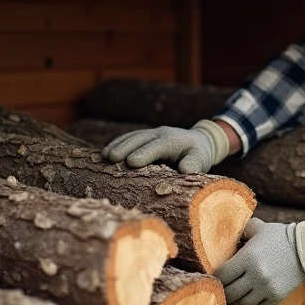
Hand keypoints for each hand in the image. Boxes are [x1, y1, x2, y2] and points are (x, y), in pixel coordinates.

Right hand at [102, 120, 228, 173]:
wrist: (199, 141)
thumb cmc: (198, 154)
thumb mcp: (201, 160)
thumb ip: (194, 164)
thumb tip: (185, 171)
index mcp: (173, 140)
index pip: (158, 146)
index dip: (145, 153)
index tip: (131, 162)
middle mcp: (160, 133)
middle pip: (140, 139)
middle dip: (125, 147)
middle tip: (110, 158)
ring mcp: (150, 133)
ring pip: (132, 137)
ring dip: (117, 145)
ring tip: (104, 156)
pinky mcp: (144, 137)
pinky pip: (129, 138)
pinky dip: (117, 144)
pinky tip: (105, 153)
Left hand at [215, 216, 304, 304]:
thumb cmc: (280, 235)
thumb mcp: (258, 227)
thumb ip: (240, 230)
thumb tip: (226, 236)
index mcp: (247, 257)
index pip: (221, 276)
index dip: (217, 276)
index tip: (221, 275)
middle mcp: (255, 275)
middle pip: (229, 293)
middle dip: (227, 289)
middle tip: (230, 285)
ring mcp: (267, 288)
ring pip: (242, 304)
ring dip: (240, 299)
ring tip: (243, 291)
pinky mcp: (277, 296)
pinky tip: (258, 296)